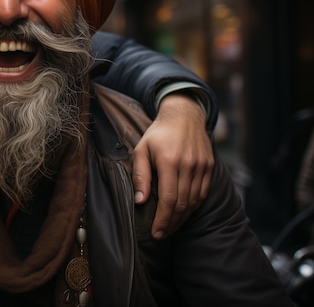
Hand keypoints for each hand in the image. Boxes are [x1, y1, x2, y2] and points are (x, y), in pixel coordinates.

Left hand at [132, 93, 213, 239]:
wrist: (184, 115)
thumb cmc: (158, 134)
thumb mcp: (141, 150)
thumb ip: (140, 176)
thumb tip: (140, 201)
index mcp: (169, 161)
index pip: (169, 199)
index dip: (163, 220)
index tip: (156, 232)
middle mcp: (188, 165)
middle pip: (182, 204)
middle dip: (172, 223)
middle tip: (161, 235)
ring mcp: (202, 166)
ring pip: (194, 201)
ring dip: (183, 218)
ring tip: (171, 227)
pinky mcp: (210, 166)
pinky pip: (203, 193)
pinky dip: (193, 206)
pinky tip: (183, 213)